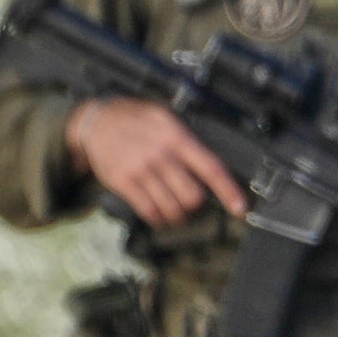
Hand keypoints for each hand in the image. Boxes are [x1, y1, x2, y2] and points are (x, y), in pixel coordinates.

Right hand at [70, 92, 244, 225]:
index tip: (240, 207)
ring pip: (172, 209)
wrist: (97, 122)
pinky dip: (158, 219)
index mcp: (177, 137)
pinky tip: (159, 214)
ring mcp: (141, 170)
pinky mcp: (124, 183)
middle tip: (191, 201)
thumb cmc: (136, 120)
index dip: (228, 190)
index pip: (210, 167)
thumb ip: (187, 140)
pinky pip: (149, 212)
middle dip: (196, 205)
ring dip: (178, 216)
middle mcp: (161, 155)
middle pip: (193, 196)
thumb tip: (212, 168)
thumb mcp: (165, 118)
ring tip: (175, 210)